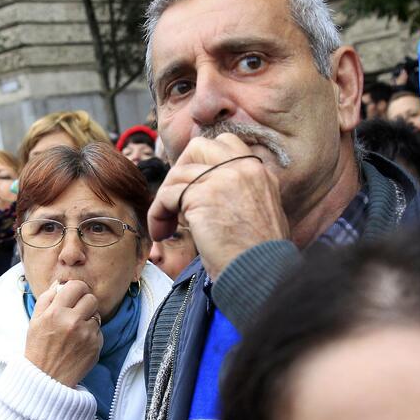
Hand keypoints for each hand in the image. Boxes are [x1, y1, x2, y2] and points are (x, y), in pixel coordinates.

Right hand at [24, 280, 102, 387]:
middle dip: (84, 303)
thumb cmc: (38, 349)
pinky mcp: (96, 346)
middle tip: (76, 312)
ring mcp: (86, 334)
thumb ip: (47, 299)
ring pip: (96, 315)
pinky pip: (99, 331)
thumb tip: (60, 283)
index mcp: (55, 312)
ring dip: (88, 320)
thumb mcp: (35, 321)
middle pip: (91, 298)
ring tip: (75, 331)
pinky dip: (91, 335)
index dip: (76, 289)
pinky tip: (79, 343)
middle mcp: (72, 321)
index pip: (77, 286)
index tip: (74, 294)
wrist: (46, 379)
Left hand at [149, 133, 289, 278]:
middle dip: (180, 170)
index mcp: (260, 172)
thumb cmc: (258, 257)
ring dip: (165, 200)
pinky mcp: (201, 195)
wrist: (261, 275)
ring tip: (165, 225)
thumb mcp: (260, 213)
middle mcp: (243, 169)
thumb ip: (239, 193)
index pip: (226, 144)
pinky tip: (161, 232)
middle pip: (199, 147)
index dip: (202, 161)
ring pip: (177, 174)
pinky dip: (158, 213)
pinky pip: (167, 195)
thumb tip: (205, 191)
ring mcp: (222, 178)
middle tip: (175, 199)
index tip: (192, 186)